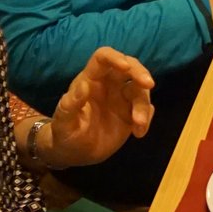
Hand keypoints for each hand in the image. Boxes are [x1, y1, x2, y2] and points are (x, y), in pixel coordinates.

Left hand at [45, 49, 153, 167]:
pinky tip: (139, 133)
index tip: (125, 67)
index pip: (103, 58)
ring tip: (138, 126)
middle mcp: (109, 85)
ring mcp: (122, 99)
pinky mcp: (132, 113)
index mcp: (91, 80)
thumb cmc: (65, 133)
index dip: (114, 58)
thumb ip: (70, 105)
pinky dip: (147, 118)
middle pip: (130, 67)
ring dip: (143, 105)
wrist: (75, 153)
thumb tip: (84, 86)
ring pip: (140, 90)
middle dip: (140, 73)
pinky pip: (146, 108)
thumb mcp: (64, 123)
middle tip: (149, 84)